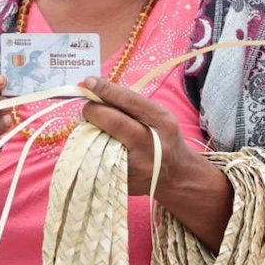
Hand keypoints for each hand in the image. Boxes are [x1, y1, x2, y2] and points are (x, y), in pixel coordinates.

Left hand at [79, 77, 194, 195]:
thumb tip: (94, 87)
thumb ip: (130, 102)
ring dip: (91, 130)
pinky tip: (98, 145)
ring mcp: (137, 167)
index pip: (130, 101)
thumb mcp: (157, 115)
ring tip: (95, 127)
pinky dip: (93, 149)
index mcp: (161, 122)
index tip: (88, 82)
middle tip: (88, 108)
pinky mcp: (124, 182)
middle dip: (93, 110)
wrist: (176, 175)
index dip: (106, 90)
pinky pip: (99, 160)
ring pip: (101, 142)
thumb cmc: (162, 138)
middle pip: (113, 122)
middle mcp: (151, 145)